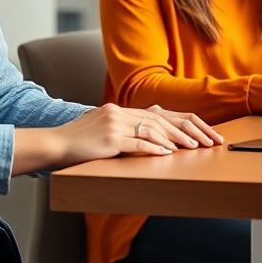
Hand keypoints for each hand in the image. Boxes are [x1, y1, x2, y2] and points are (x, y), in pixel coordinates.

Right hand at [17, 104, 209, 173]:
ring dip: (176, 139)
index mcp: (120, 109)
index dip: (184, 123)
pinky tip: (168, 153)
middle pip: (162, 119)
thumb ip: (125, 128)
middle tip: (208, 140)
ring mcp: (114, 124)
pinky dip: (154, 147)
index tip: (203, 133)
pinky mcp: (109, 138)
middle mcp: (119, 112)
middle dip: (188, 130)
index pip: (160, 113)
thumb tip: (152, 133)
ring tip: (193, 147)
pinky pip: (137, 142)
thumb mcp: (104, 130)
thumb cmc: (79, 142)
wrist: (54, 144)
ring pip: (153, 129)